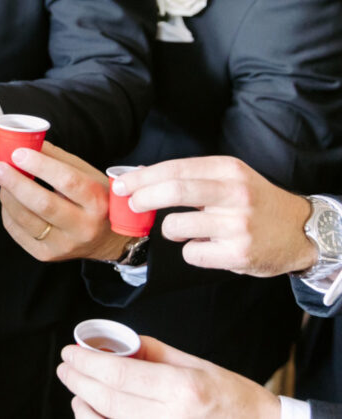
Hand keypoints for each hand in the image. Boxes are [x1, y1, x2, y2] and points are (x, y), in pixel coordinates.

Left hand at [0, 142, 126, 261]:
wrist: (106, 240)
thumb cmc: (95, 200)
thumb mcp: (88, 176)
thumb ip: (58, 159)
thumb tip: (26, 141)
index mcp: (98, 202)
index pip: (68, 181)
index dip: (40, 165)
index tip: (18, 153)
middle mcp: (83, 227)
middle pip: (43, 204)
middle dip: (15, 182)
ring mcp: (64, 245)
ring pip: (26, 219)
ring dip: (8, 196)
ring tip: (2, 179)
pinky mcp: (46, 255)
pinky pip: (18, 232)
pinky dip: (8, 212)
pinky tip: (10, 199)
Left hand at [56, 336, 280, 418]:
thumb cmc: (236, 400)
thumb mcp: (198, 365)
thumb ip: (155, 354)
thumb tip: (119, 344)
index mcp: (182, 389)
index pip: (120, 376)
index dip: (88, 362)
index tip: (70, 351)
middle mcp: (171, 418)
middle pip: (109, 400)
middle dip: (79, 380)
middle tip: (64, 365)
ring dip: (84, 405)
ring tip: (75, 387)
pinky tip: (90, 411)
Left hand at [115, 157, 316, 276]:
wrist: (300, 231)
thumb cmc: (254, 202)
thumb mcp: (230, 178)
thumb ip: (191, 176)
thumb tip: (139, 177)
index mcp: (229, 170)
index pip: (175, 169)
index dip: (142, 177)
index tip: (121, 185)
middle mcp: (235, 194)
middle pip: (173, 191)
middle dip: (143, 198)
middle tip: (132, 204)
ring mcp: (237, 225)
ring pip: (176, 226)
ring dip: (171, 230)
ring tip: (186, 229)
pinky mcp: (238, 253)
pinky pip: (191, 254)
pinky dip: (191, 251)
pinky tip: (208, 246)